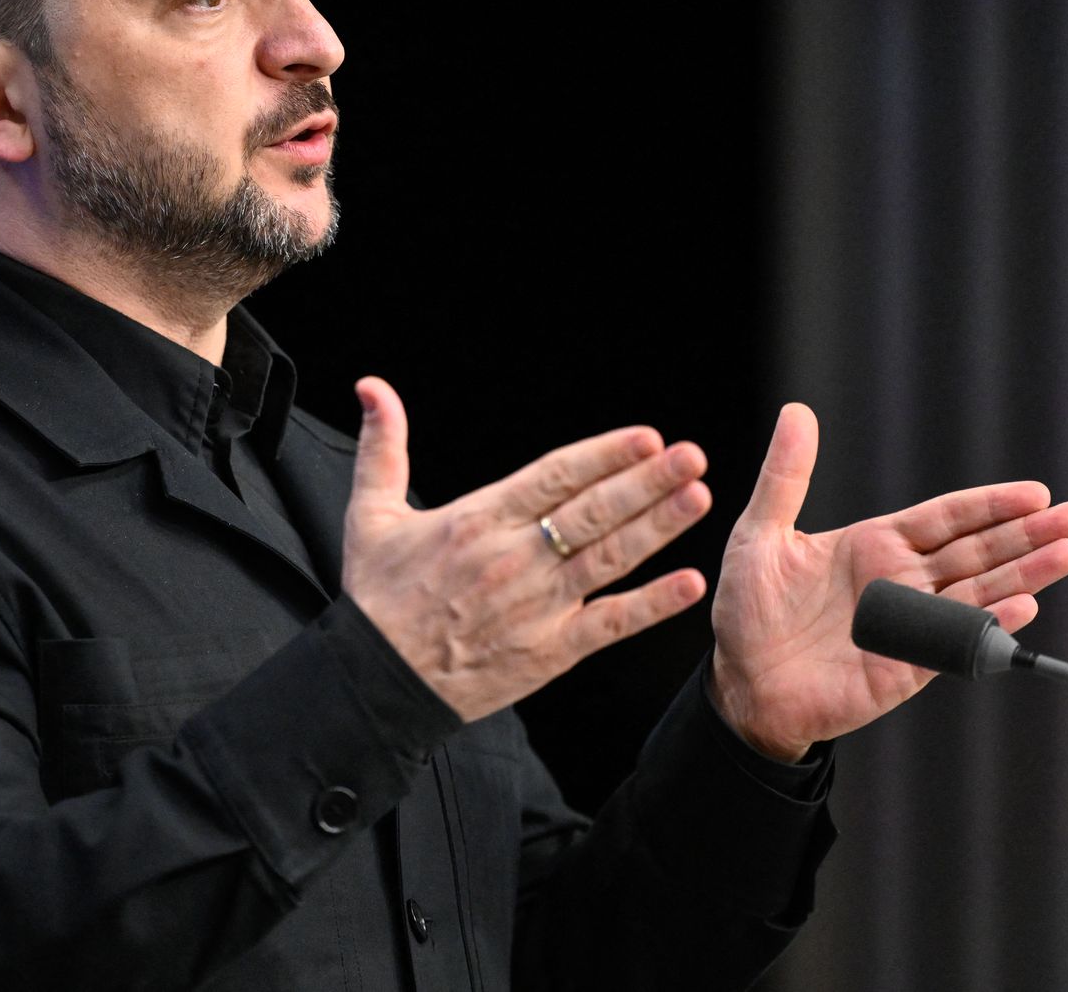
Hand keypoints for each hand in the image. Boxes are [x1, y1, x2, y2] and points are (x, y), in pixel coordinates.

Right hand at [342, 376, 712, 722]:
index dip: (602, 455)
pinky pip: (609, 624)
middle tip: (690, 455)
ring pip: (608, 559)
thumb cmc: (376, 596)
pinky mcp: (549, 651)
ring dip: (657, 527)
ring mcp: (536, 606)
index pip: (553, 478)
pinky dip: (651, 604)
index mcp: (477, 520)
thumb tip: (371, 386)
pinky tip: (688, 583)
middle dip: (645, 481)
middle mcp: (513, 559)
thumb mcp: (370, 514)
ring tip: (696, 497)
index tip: (645, 437)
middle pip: (592, 512)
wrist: (377, 681)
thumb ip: (383, 447)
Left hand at [708, 403, 1067, 761]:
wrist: (741, 681)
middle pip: (977, 551)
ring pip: (978, 593)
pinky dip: (987, 625)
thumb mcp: (760, 533)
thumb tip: (796, 411)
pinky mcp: (906, 666)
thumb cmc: (748, 609)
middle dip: (1027, 534)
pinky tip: (1021, 607)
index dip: (990, 505)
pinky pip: (952, 642)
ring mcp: (910, 624)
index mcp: (875, 545)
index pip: (946, 518)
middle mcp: (902, 581)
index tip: (1035, 492)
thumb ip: (785, 476)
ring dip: (1024, 575)